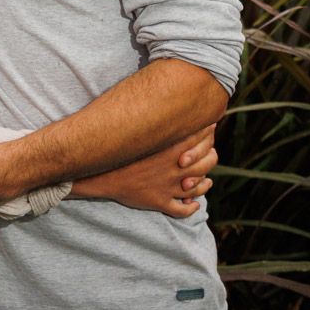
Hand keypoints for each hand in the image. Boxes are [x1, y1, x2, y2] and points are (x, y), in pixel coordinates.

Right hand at [70, 124, 215, 217]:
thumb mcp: (138, 129)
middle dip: (210, 158)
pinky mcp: (159, 201)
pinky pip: (181, 210)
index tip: (210, 130)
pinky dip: (190, 208)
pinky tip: (192, 204)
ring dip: (205, 184)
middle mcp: (173, 167)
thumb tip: (163, 99)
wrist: (98, 172)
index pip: (200, 139)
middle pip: (205, 163)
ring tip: (207, 182)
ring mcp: (167, 186)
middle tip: (211, 155)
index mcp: (170, 148)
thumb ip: (155, 117)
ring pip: (197, 188)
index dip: (208, 134)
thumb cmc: (117, 148)